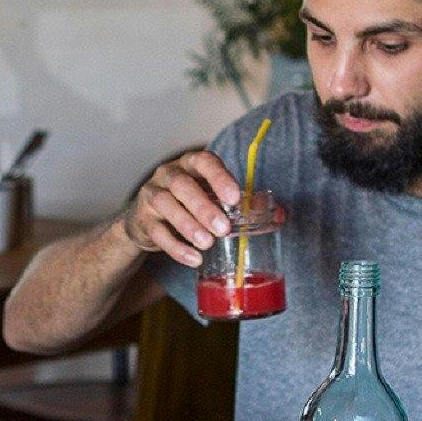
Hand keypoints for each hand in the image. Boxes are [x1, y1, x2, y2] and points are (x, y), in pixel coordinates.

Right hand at [118, 148, 242, 266]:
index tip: (234, 198)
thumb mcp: (212, 197)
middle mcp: (168, 174)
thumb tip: (279, 215)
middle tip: (223, 229)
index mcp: (190, 164)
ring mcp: (151, 195)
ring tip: (207, 244)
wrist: (148, 220)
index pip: (204, 162)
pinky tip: (193, 258)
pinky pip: (157, 232)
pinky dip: (176, 247)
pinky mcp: (142, 219)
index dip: (219, 178)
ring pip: (166, 205)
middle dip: (204, 207)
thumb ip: (241, 204)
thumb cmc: (188, 203)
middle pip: (182, 185)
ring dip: (188, 226)